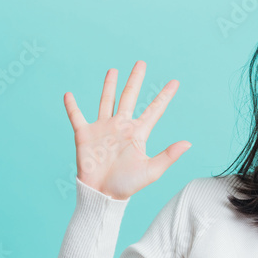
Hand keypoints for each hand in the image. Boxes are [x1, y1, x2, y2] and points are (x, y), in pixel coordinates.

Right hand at [63, 60, 190, 200]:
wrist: (102, 194)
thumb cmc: (127, 185)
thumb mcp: (151, 171)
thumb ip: (168, 155)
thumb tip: (189, 143)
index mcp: (137, 133)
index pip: (154, 109)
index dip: (165, 96)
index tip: (175, 82)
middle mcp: (121, 126)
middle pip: (129, 97)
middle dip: (135, 80)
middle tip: (141, 63)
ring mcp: (103, 129)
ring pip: (106, 101)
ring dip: (109, 86)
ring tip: (113, 70)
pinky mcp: (85, 134)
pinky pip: (77, 116)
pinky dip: (72, 106)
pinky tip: (68, 94)